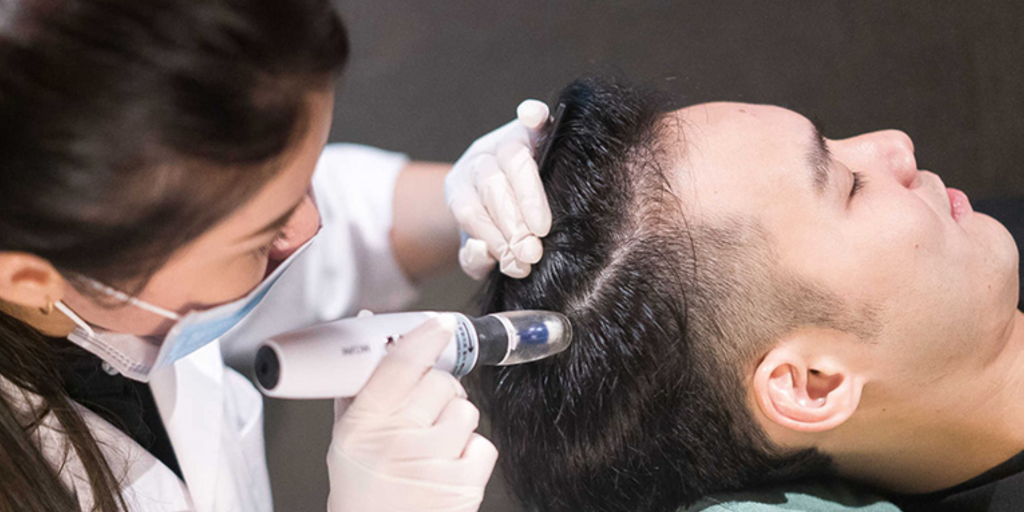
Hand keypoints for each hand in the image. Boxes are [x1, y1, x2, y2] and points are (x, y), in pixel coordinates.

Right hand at [327, 315, 497, 511]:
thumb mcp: (346, 439)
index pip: (401, 363)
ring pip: (466, 410)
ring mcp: (433, 464)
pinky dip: (471, 453)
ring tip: (433, 445)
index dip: (426, 336)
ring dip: (455, 422)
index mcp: (364, 424)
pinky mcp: (463, 486)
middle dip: (438, 390)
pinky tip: (448, 466)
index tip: (440, 325)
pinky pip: (484, 445)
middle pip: (441, 382)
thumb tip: (368, 327)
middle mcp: (397, 441)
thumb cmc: (363, 490)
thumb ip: (358, 384)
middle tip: (423, 412)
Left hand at [446, 100, 551, 279]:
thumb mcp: (479, 248)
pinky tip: (534, 117)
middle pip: (490, 184)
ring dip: (528, 195)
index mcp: (460, 188)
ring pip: (512, 157)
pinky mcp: (532, 128)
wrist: (504, 195)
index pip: (469, 209)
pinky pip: (532, 117)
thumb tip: (483, 253)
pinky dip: (533, 115)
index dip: (491, 236)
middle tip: (530, 252)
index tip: (516, 263)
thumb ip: (475, 258)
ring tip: (541, 229)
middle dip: (511, 222)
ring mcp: (505, 140)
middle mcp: (479, 160)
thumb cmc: (495, 224)